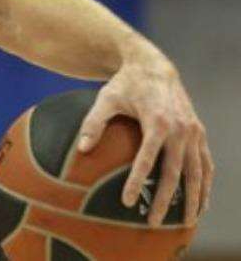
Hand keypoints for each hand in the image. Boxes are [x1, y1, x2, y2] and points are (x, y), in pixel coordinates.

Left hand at [76, 54, 213, 227]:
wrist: (153, 66)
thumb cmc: (125, 84)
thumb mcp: (105, 98)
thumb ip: (93, 123)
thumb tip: (82, 149)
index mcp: (158, 121)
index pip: (147, 159)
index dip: (138, 181)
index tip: (128, 201)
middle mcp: (180, 128)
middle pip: (175, 171)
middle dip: (165, 199)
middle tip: (153, 222)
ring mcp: (193, 131)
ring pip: (196, 172)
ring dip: (192, 198)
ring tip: (184, 222)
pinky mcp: (199, 132)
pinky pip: (206, 163)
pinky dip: (205, 184)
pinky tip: (200, 203)